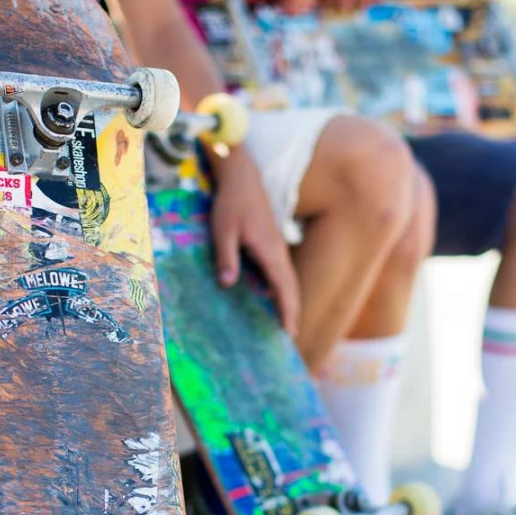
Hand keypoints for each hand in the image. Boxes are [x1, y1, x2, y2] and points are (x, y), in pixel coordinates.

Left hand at [209, 149, 300, 335]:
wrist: (241, 175)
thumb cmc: (230, 202)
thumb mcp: (222, 230)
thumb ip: (226, 257)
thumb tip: (227, 284)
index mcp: (270, 252)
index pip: (284, 289)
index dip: (287, 312)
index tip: (289, 334)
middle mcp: (278, 252)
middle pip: (291, 289)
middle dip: (292, 313)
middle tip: (290, 338)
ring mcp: (277, 248)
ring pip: (288, 281)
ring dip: (289, 302)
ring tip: (285, 324)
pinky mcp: (271, 244)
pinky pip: (281, 273)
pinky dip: (282, 290)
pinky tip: (272, 299)